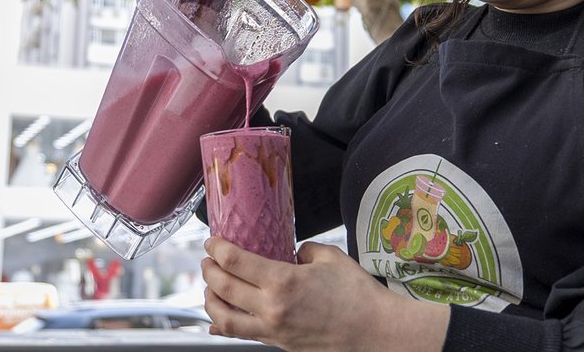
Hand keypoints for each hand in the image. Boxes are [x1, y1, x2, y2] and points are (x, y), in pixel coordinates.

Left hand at [202, 238, 448, 351]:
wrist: (376, 333)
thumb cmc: (358, 295)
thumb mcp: (331, 258)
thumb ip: (305, 251)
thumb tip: (293, 255)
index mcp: (283, 281)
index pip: (234, 262)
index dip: (217, 249)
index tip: (211, 242)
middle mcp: (272, 308)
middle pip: (223, 288)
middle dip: (208, 271)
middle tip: (207, 261)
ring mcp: (273, 330)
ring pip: (224, 319)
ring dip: (210, 301)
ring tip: (210, 288)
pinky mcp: (279, 344)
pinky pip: (242, 336)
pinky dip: (223, 328)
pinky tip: (216, 323)